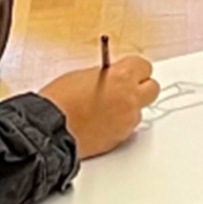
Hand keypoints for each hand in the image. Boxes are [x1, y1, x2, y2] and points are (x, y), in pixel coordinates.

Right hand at [39, 55, 158, 157]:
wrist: (50, 128)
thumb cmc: (61, 100)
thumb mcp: (83, 75)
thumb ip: (106, 75)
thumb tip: (113, 76)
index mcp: (122, 77)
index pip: (144, 66)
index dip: (134, 69)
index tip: (127, 71)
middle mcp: (130, 98)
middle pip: (152, 88)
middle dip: (140, 87)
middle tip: (125, 89)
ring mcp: (127, 120)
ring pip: (139, 110)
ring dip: (128, 108)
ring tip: (104, 109)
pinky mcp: (121, 137)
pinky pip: (127, 127)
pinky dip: (118, 124)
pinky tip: (100, 122)